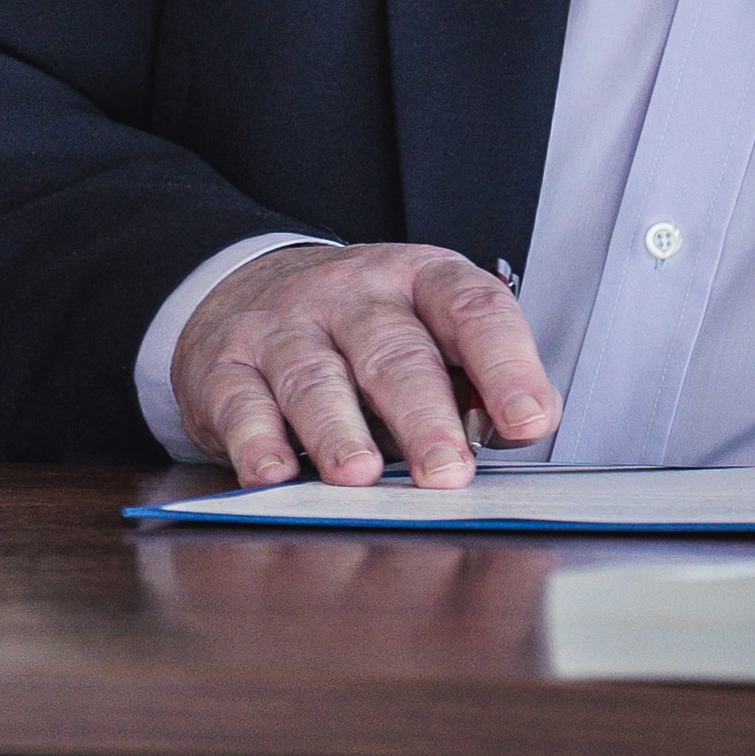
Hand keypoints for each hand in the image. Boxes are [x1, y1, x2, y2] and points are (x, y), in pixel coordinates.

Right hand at [173, 241, 556, 489]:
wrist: (243, 288)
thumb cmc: (358, 331)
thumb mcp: (425, 331)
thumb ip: (474, 377)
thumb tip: (520, 428)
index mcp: (418, 280)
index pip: (471, 310)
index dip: (506, 365)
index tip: (530, 420)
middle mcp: (349, 295)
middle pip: (393, 352)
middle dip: (423, 416)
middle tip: (448, 472)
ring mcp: (282, 326)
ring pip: (313, 378)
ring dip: (338, 430)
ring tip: (360, 475)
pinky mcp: (224, 365)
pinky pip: (240, 402)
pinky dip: (255, 441)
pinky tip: (273, 474)